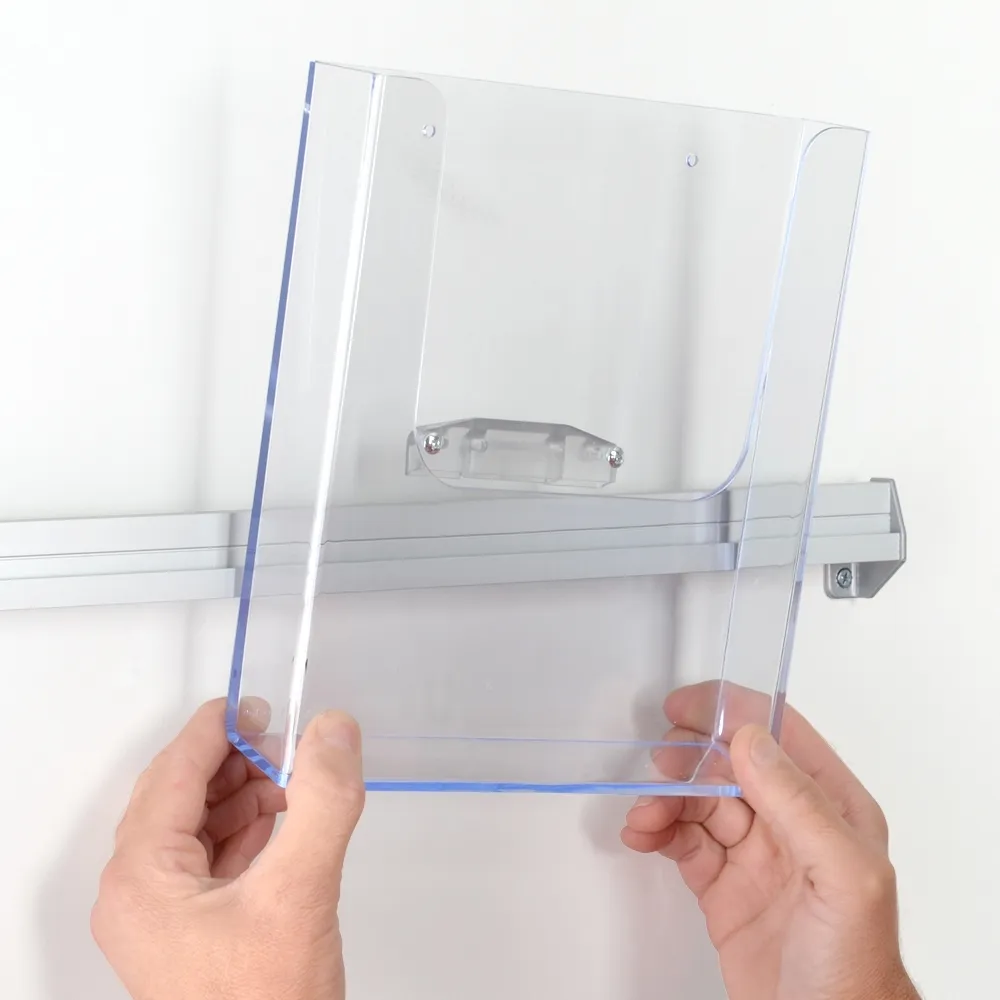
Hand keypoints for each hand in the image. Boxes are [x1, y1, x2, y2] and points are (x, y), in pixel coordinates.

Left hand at [91, 699, 364, 999]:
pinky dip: (251, 828)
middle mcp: (140, 894)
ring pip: (200, 823)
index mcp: (141, 880)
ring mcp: (165, 915)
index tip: (256, 700)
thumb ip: (322, 801)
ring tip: (296, 780)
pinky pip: (215, 856)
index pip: (174, 774)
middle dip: (237, 760)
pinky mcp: (194, 929)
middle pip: (181, 794)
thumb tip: (332, 730)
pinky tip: (288, 820)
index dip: (218, 728)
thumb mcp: (300, 892)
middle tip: (285, 739)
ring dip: (247, 793)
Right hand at [622, 683, 919, 999]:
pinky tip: (643, 833)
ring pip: (699, 802)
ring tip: (645, 816)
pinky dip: (658, 830)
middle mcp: (791, 825)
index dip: (732, 712)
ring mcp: (755, 855)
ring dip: (666, 800)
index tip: (688, 706)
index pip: (778, 736)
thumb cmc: (855, 969)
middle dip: (689, 760)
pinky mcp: (724, 887)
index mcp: (831, 808)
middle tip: (658, 766)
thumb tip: (751, 740)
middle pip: (727, 765)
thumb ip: (800, 803)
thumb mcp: (843, 876)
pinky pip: (683, 841)